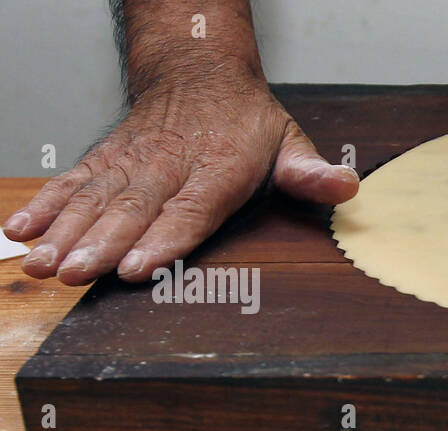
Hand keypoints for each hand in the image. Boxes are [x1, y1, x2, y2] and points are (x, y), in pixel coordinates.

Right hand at [3, 80, 357, 284]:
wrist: (199, 71)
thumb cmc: (248, 121)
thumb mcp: (288, 142)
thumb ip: (310, 173)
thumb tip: (346, 187)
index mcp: (217, 169)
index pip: (189, 209)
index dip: (164, 239)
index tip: (139, 267)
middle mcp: (168, 166)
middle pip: (132, 210)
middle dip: (101, 245)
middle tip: (76, 275)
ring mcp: (131, 163)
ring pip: (94, 199)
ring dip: (65, 233)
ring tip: (43, 265)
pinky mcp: (105, 160)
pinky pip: (70, 182)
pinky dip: (44, 205)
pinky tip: (20, 232)